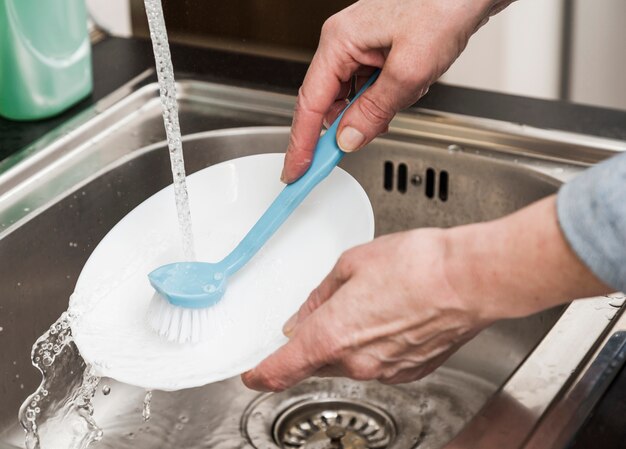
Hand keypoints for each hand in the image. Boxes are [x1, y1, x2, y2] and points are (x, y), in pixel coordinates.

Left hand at [242, 196, 608, 390]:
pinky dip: (376, 345)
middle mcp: (357, 362)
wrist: (471, 279)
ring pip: (349, 361)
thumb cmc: (418, 265)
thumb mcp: (352, 264)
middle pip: (318, 360)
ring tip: (375, 303)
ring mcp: (387, 370)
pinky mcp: (412, 370)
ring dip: (350, 340)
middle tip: (333, 307)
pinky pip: (379, 362)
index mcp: (332, 335)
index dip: (261, 374)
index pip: (282, 368)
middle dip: (316, 339)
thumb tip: (304, 316)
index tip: (252, 374)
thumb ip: (320, 296)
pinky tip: (393, 316)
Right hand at [281, 0, 512, 182]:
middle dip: (340, 128)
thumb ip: (374, 111)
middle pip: (326, 101)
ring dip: (368, 112)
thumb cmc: (444, 8)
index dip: (302, 142)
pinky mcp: (377, 51)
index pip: (310, 103)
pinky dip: (381, 101)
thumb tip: (348, 139)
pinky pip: (367, 88)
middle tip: (341, 155)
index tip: (297, 170)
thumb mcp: (409, 71)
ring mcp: (360, 47)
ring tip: (395, 105)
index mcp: (340, 41)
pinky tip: (401, 95)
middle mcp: (344, 42)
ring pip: (349, 97)